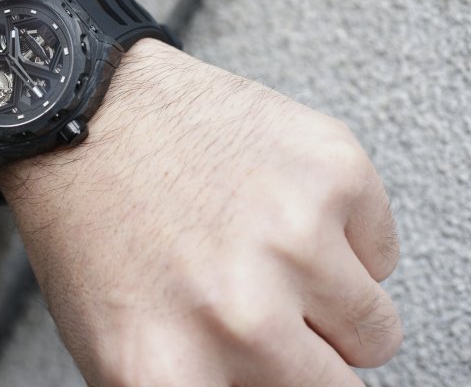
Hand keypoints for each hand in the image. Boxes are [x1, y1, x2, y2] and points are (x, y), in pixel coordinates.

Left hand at [0, 39, 401, 385]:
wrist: (88, 111)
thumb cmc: (93, 221)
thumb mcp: (121, 345)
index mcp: (168, 373)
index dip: (270, 386)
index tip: (274, 368)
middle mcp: (238, 318)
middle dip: (305, 355)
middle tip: (262, 309)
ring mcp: (292, 241)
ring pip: (374, 328)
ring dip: (330, 299)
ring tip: (266, 252)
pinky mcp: (334, 174)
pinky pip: (381, 252)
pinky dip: (344, 235)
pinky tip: (280, 204)